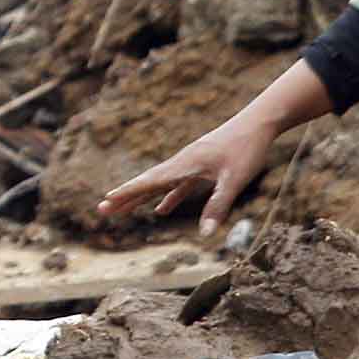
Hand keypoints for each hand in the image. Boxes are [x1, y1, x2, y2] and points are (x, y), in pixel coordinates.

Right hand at [92, 108, 286, 235]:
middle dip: (124, 197)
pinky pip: (177, 186)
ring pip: (158, 184)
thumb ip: (218, 206)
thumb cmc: (246, 149)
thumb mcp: (234, 180)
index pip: (150, 181)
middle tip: (102, 210)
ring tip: (120, 210)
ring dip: (140, 198)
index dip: (129, 192)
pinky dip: (167, 198)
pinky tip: (161, 211)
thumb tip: (204, 234)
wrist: (257, 123)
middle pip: (147, 183)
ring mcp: (189, 164)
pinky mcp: (200, 167)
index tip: (107, 200)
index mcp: (185, 164)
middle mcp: (182, 163)